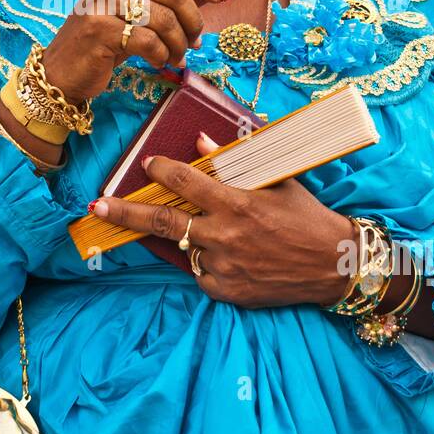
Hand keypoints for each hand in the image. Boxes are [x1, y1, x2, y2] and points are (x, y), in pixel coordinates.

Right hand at [40, 0, 229, 104]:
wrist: (63, 68)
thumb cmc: (106, 36)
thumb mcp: (136, 8)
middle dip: (193, 20)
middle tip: (195, 41)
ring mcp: (102, 1)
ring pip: (165, 19)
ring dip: (179, 44)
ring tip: (176, 56)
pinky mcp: (99, 29)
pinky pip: (150, 41)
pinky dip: (162, 55)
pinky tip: (158, 61)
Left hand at [92, 150, 353, 307]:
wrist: (335, 266)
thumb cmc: (308, 217)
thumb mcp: (278, 181)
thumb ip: (236, 162)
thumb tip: (202, 141)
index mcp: (238, 203)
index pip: (185, 182)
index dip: (162, 171)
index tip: (148, 164)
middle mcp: (225, 236)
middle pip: (162, 223)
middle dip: (125, 214)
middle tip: (98, 208)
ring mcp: (224, 267)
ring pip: (184, 248)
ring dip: (187, 238)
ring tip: (220, 234)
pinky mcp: (227, 292)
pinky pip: (202, 272)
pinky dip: (208, 261)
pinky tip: (233, 256)